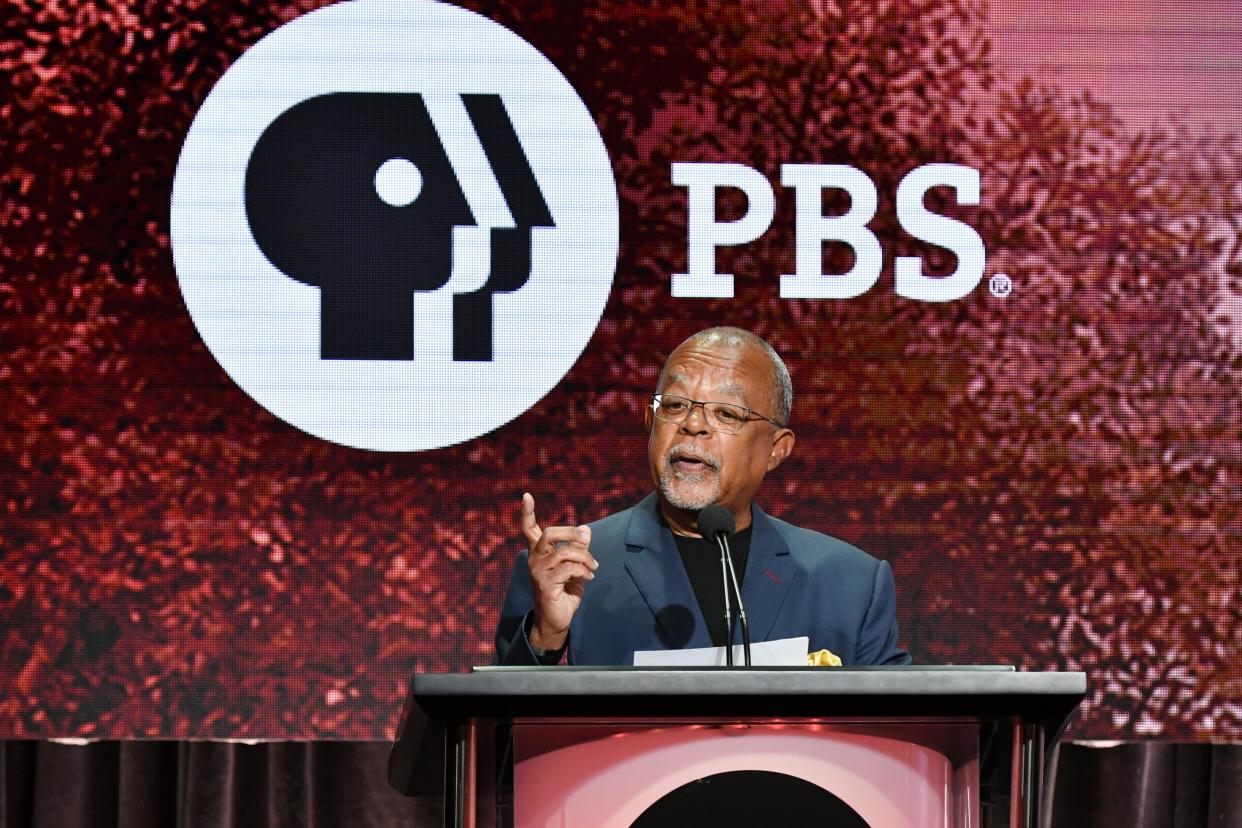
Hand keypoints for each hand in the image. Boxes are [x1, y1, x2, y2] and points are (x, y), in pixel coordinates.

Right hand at [521, 492, 597, 650]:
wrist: (557, 619)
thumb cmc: (565, 591)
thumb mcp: (576, 566)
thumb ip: (578, 548)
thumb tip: (586, 529)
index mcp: (539, 552)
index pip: (529, 529)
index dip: (527, 512)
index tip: (526, 495)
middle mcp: (534, 559)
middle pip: (550, 534)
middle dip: (571, 533)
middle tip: (586, 538)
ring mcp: (538, 571)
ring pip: (565, 552)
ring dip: (585, 557)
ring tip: (594, 567)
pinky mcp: (545, 584)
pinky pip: (568, 569)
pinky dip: (583, 570)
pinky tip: (589, 577)